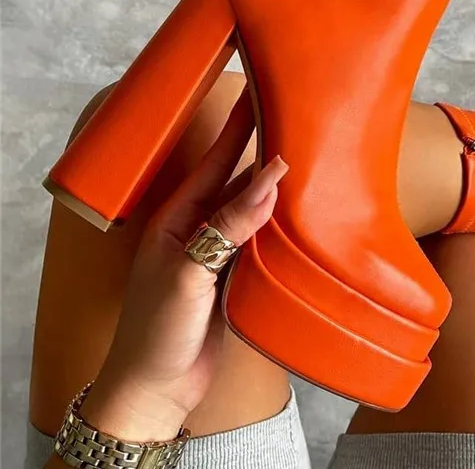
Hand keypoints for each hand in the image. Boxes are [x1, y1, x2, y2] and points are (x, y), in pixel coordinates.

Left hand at [79, 88, 287, 441]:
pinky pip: (260, 240)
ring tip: (306, 159)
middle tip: (293, 121)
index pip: (213, 163)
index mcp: (177, 219)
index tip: (256, 96)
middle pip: (236, 183)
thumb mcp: (189, 272)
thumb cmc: (157, 330)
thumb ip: (228, 226)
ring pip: (252, 211)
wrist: (156, 390)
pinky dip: (279, 224)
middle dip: (261, 152)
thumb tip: (270, 179)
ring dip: (274, 189)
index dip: (235, 130)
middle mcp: (198, 230)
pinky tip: (299, 213)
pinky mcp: (235, 277)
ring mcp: (217, 254)